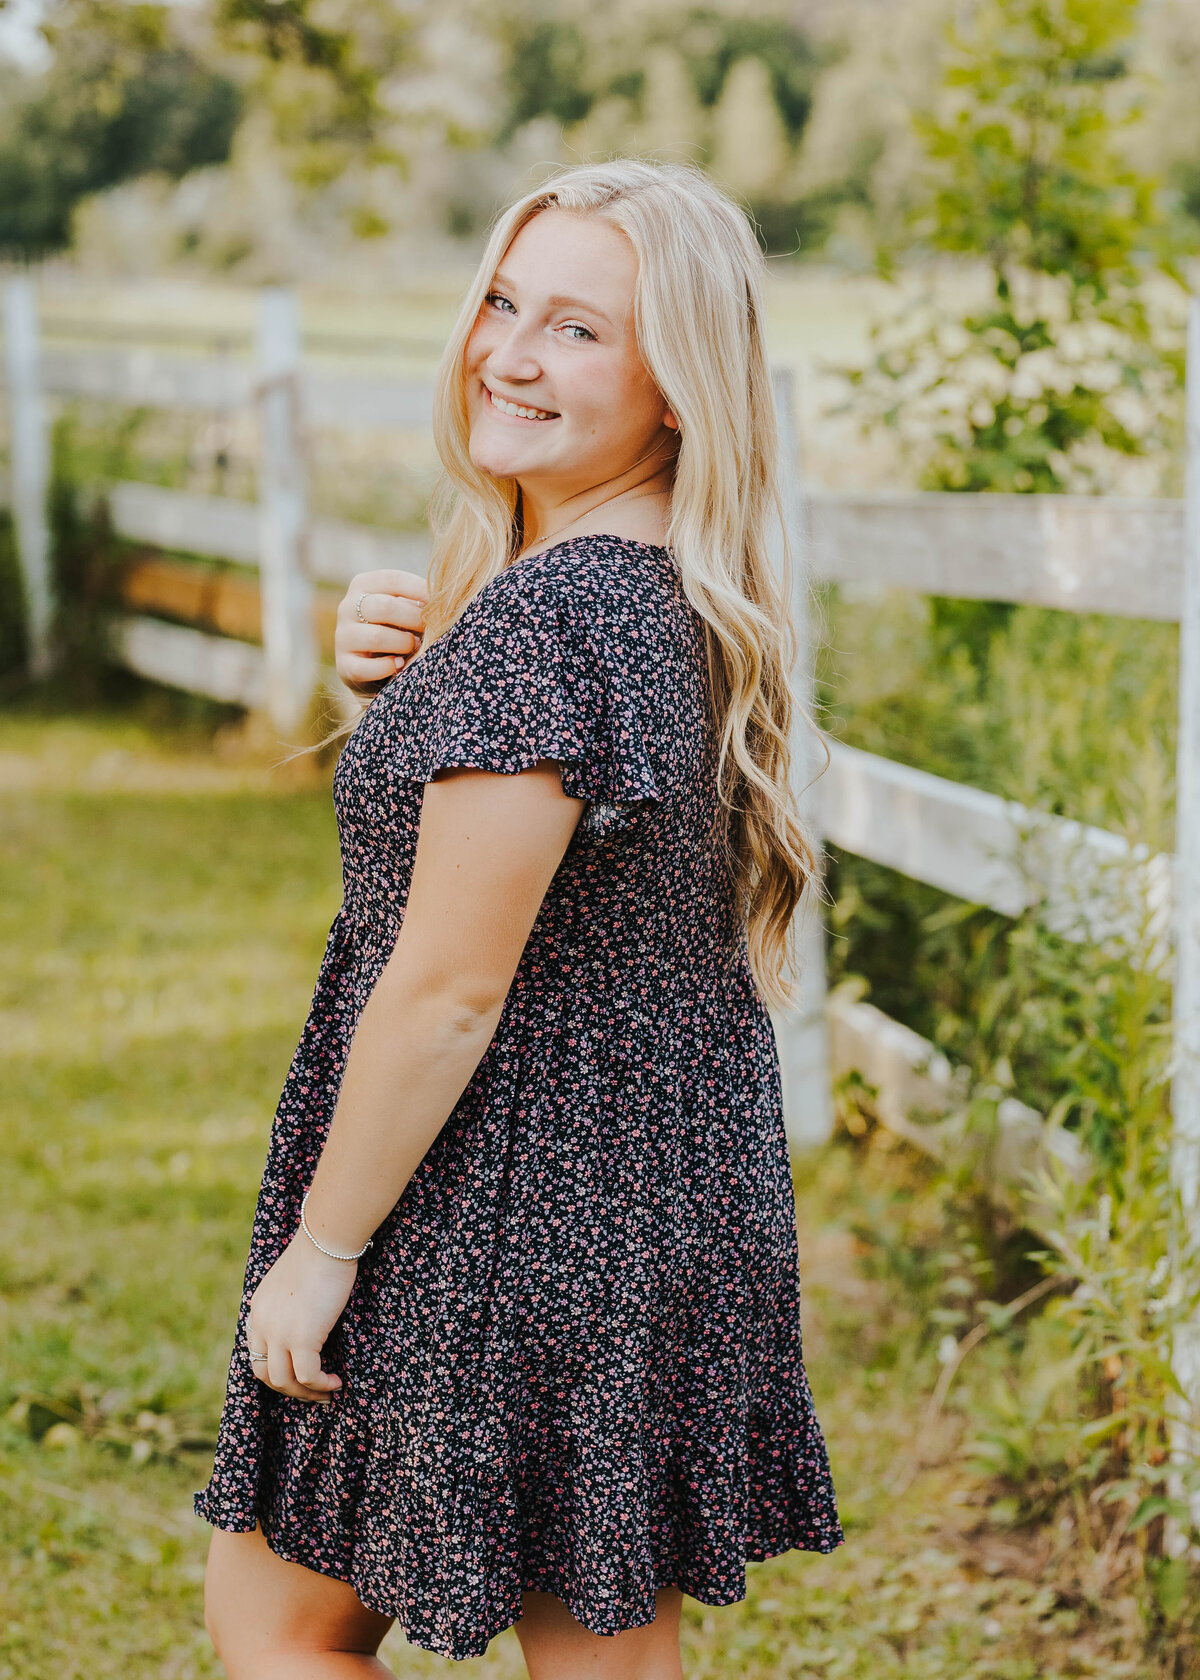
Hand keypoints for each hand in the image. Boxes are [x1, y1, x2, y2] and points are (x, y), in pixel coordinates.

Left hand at [245, 1232, 357, 1403]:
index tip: (298, 1374)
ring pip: (283, 1381)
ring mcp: (279, 1333)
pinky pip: (308, 1376)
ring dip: (305, 1393)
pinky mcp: (302, 1338)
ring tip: (326, 1393)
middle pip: (264, 1373)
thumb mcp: (292, 1281)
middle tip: (312, 1391)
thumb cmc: (319, 1252)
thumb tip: (307, 1319)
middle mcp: (261, 1324)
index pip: (256, 1352)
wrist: (326, 1241)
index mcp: (257, 1310)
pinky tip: (336, 1381)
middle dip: (288, 1389)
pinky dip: (321, 1385)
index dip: (276, 1369)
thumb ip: (290, 1303)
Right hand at [335, 568, 428, 696]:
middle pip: (384, 607)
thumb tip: (445, 600)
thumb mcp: (404, 610)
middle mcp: (347, 607)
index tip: (440, 602)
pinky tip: (400, 665)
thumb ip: (418, 601)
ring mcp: (343, 637)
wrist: (375, 669)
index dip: (421, 590)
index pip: (393, 579)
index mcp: (363, 585)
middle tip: (430, 628)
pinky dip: (389, 667)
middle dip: (414, 619)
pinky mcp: (344, 666)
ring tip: (415, 647)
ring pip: (376, 637)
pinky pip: (367, 667)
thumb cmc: (398, 630)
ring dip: (403, 643)